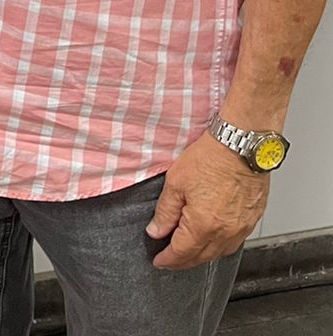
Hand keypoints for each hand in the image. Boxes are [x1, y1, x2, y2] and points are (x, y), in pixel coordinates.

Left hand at [147, 133, 267, 268]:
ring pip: (220, 252)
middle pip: (202, 257)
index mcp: (203, 225)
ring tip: (189, 251)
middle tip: (170, 260)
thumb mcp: (175, 183)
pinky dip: (220, 245)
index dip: (168, 260)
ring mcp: (242, 227)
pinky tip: (212, 239)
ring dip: (203, 255)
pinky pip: (235, 242)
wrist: (241, 146)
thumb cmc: (210, 159)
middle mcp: (226, 232)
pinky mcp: (252, 220)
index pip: (182, 252)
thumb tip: (156, 231)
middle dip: (184, 261)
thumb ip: (165, 212)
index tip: (159, 262)